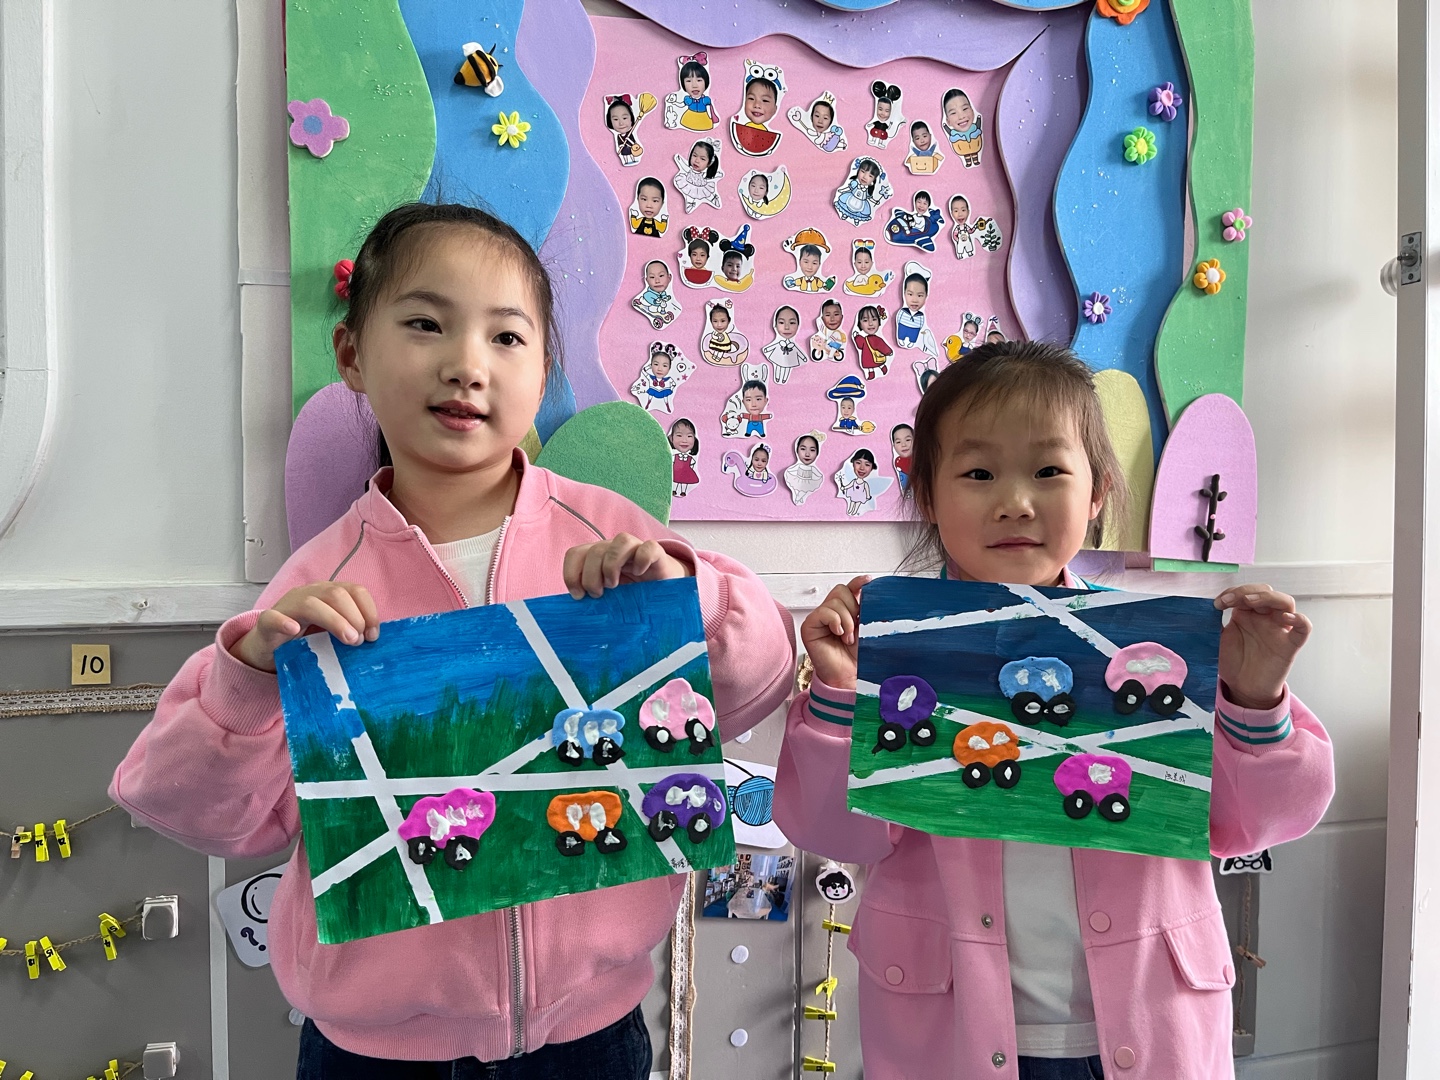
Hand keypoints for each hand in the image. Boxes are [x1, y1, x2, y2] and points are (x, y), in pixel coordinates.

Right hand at [230, 582, 378, 672]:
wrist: (268, 647)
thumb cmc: (305, 639)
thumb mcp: (332, 632)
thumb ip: (351, 630)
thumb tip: (373, 638)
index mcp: (328, 594)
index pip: (354, 591)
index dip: (369, 610)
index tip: (374, 635)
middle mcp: (309, 594)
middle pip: (336, 594)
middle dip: (354, 617)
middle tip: (359, 641)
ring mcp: (287, 606)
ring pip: (310, 604)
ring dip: (334, 621)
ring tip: (348, 640)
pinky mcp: (266, 622)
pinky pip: (272, 617)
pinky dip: (283, 622)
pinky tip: (294, 630)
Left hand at [563, 534, 690, 599]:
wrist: (665, 594)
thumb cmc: (633, 596)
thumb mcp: (609, 598)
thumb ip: (594, 597)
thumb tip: (576, 610)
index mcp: (598, 558)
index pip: (576, 554)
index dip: (571, 573)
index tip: (579, 596)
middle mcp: (615, 549)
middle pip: (595, 550)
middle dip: (591, 576)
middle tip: (598, 594)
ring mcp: (637, 549)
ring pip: (621, 540)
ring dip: (612, 564)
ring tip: (614, 585)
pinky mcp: (658, 553)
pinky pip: (649, 547)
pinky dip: (642, 559)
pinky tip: (640, 574)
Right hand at [801, 576, 869, 690]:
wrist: (849, 675)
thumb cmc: (857, 656)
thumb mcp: (867, 628)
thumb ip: (866, 610)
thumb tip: (870, 592)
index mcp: (844, 610)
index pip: (849, 589)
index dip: (858, 583)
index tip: (868, 580)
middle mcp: (830, 612)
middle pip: (841, 591)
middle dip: (853, 608)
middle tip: (855, 628)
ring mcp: (818, 618)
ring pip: (834, 601)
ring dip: (846, 620)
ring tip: (847, 637)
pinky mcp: (809, 626)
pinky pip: (824, 612)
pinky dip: (835, 622)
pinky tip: (838, 635)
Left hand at [1215, 584, 1311, 709]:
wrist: (1242, 689)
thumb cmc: (1232, 663)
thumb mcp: (1217, 639)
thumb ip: (1212, 624)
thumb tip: (1199, 609)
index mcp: (1246, 614)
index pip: (1246, 592)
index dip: (1232, 592)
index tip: (1217, 603)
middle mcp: (1264, 618)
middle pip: (1266, 591)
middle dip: (1246, 591)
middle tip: (1228, 601)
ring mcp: (1279, 630)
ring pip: (1286, 602)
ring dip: (1268, 598)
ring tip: (1249, 602)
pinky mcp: (1290, 645)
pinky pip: (1304, 628)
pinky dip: (1300, 619)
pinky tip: (1287, 617)